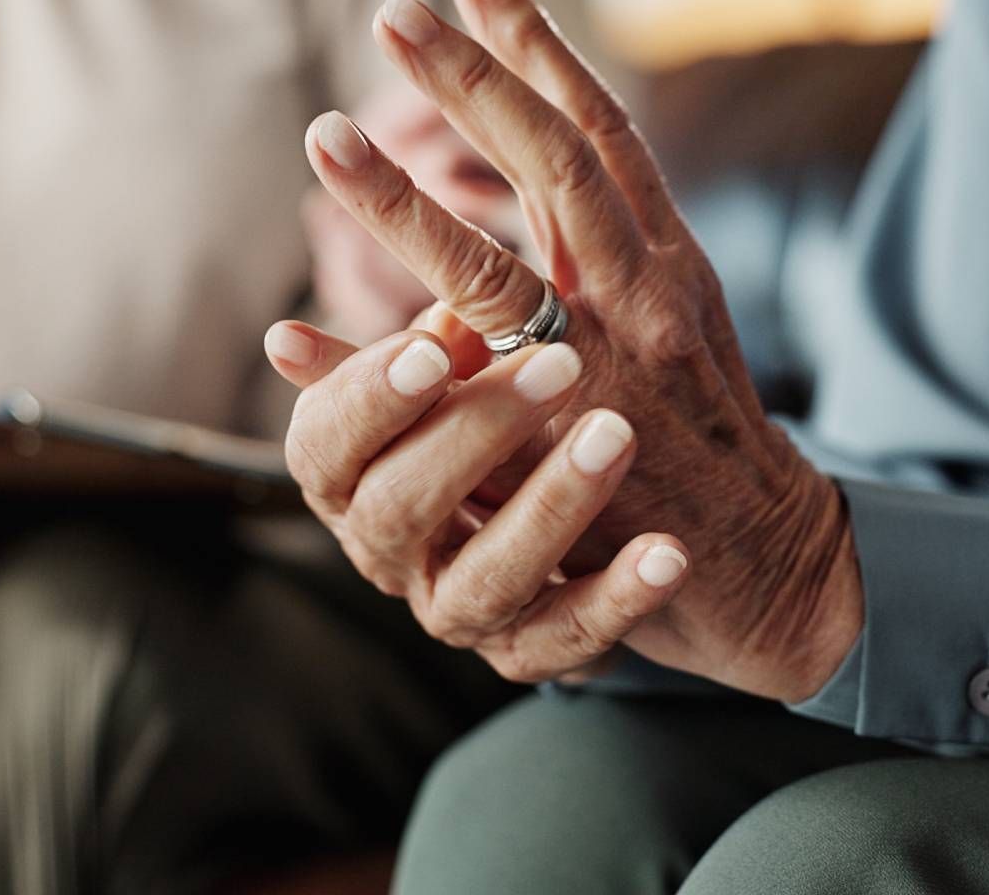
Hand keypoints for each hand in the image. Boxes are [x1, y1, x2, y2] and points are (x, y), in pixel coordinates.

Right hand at [265, 322, 690, 682]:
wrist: (547, 526)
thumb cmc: (479, 424)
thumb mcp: (446, 381)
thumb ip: (417, 351)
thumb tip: (320, 336)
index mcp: (348, 479)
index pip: (325, 445)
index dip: (371, 399)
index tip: (435, 347)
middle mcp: (387, 554)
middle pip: (402, 506)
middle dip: (478, 431)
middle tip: (561, 365)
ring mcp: (454, 609)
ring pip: (487, 576)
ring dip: (554, 504)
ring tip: (617, 436)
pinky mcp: (527, 652)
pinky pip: (569, 636)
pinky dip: (621, 596)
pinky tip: (668, 552)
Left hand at [269, 0, 861, 700]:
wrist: (760, 547)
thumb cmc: (705, 421)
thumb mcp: (683, 310)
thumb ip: (623, 241)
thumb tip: (554, 167)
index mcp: (667, 252)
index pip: (602, 128)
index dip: (540, 46)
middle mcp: (644, 288)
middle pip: (555, 160)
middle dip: (474, 79)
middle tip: (395, 11)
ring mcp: (607, 363)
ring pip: (495, 270)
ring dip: (405, 197)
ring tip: (326, 136)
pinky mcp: (566, 445)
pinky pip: (453, 397)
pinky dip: (364, 366)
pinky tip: (287, 337)